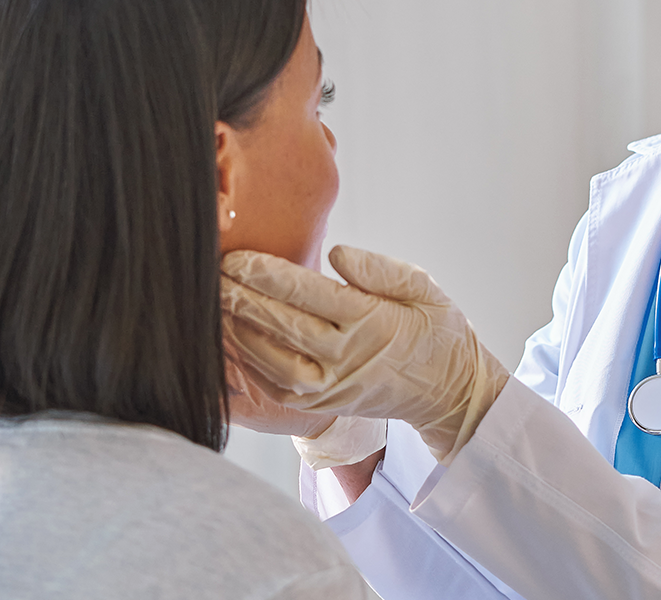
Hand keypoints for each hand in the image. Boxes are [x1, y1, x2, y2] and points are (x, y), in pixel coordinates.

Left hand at [221, 245, 507, 461]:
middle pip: (282, 324)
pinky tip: (232, 339)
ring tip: (213, 305)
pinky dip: (249, 363)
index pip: (308, 293)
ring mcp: (332, 387)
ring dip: (238, 331)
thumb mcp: (425, 288)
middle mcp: (347, 357)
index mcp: (372, 321)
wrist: (450, 392)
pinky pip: (276, 386)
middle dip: (241, 297)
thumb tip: (336, 253)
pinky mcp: (323, 406)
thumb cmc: (436, 331)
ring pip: (272, 360)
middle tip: (210, 274)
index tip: (237, 256)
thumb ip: (382, 269)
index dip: (267, 274)